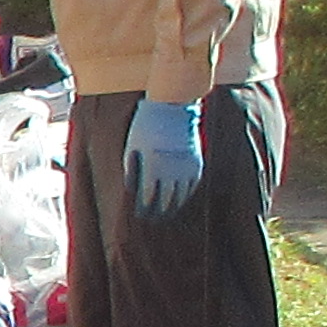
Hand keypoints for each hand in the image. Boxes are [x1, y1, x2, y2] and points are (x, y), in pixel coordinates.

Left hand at [124, 95, 206, 218]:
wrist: (172, 106)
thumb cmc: (145, 126)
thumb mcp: (132, 147)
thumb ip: (132, 170)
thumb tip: (130, 191)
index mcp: (151, 167)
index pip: (147, 198)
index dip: (142, 209)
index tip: (139, 215)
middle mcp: (170, 170)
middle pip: (164, 201)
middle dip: (157, 212)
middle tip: (152, 219)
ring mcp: (185, 167)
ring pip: (180, 197)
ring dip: (172, 207)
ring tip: (165, 213)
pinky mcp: (196, 164)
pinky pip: (191, 187)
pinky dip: (185, 195)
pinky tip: (179, 199)